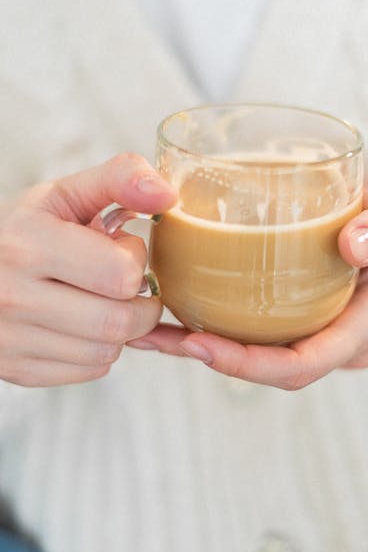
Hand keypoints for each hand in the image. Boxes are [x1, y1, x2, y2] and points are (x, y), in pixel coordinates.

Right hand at [0, 154, 174, 386]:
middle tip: (127, 283)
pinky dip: (100, 350)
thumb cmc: (24, 231)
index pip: (120, 275)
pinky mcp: (18, 369)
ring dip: (121, 327)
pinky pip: (90, 371)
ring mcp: (11, 340)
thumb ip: (118, 180)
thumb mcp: (63, 196)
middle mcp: (12, 297)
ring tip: (101, 299)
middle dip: (140, 302)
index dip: (135, 260)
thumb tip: (167, 193)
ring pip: (108, 352)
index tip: (120, 248)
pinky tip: (84, 323)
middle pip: (119, 322)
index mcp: (26, 244)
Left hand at [129, 164, 367, 388]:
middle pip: (272, 368)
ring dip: (206, 348)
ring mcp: (321, 332)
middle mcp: (339, 341)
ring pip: (261, 354)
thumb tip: (357, 243)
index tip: (200, 345)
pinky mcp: (303, 318)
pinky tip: (174, 310)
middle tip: (160, 336)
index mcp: (364, 329)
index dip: (250, 366)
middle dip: (216, 360)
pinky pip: (260, 333)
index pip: (303, 365)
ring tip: (148, 330)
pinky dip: (217, 327)